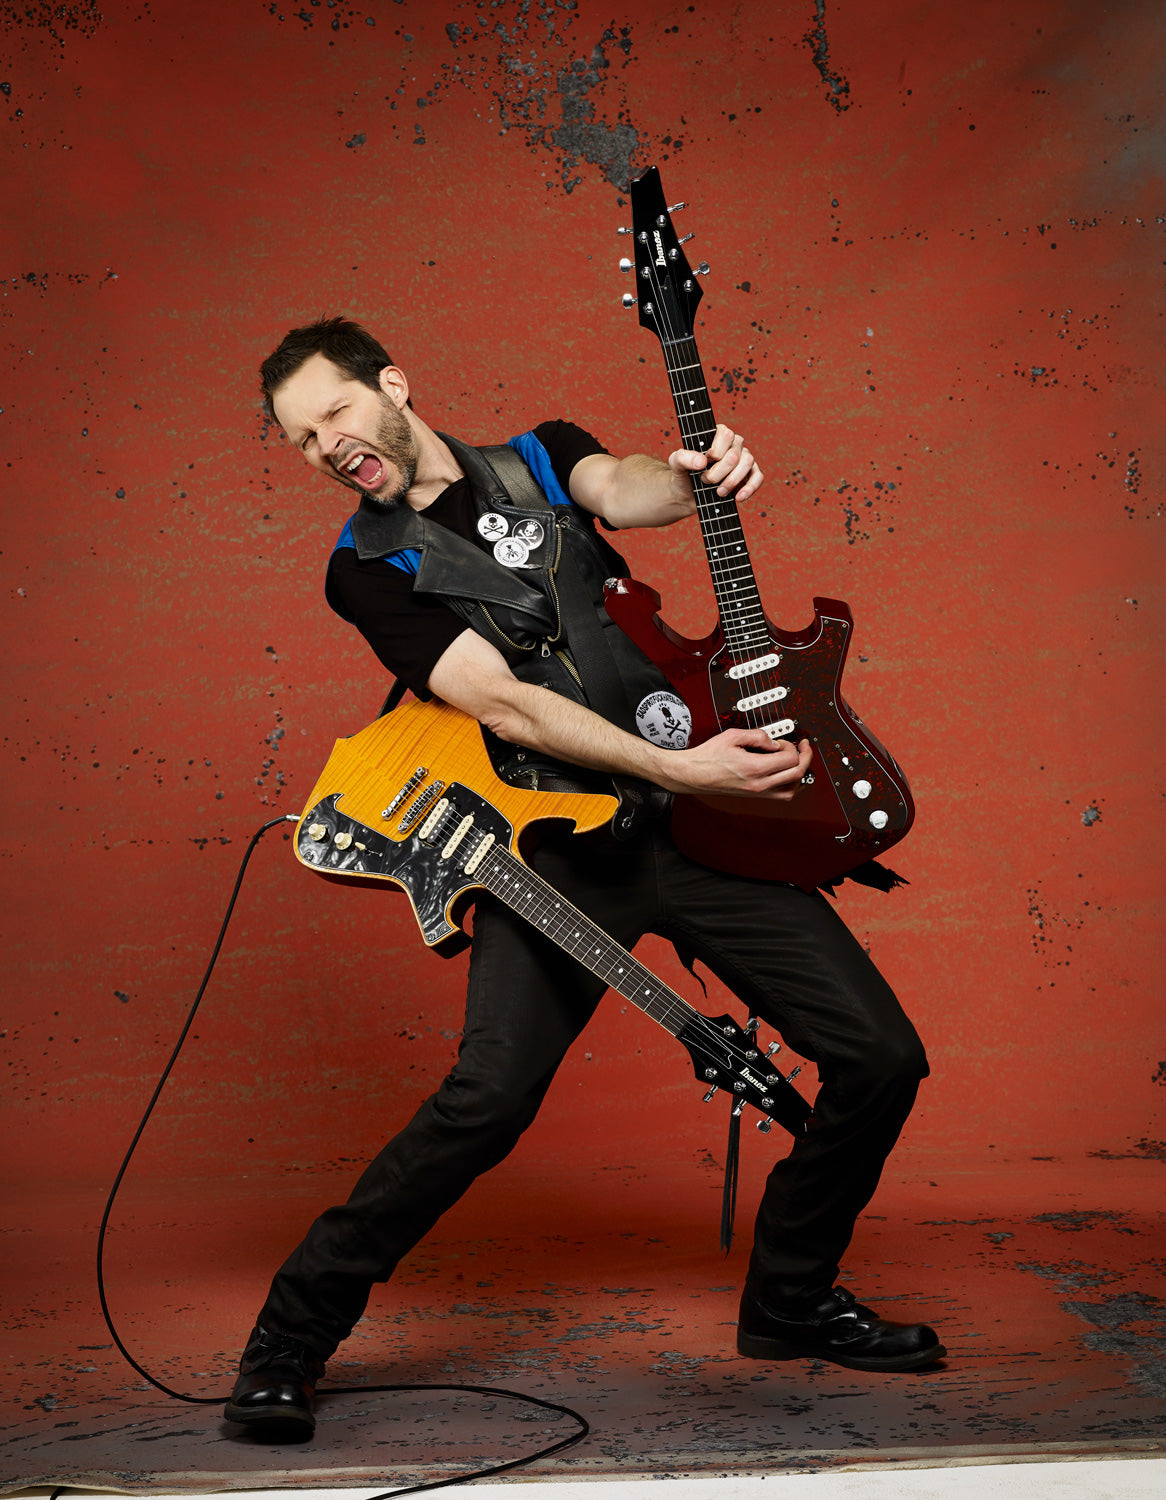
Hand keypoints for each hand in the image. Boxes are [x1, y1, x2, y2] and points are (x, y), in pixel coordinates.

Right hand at [657, 729, 811, 800]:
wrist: (694, 774)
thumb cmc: (708, 756)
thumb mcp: (733, 735)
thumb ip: (758, 735)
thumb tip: (774, 741)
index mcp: (755, 767)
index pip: (790, 758)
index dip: (792, 746)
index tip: (783, 741)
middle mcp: (759, 783)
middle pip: (797, 773)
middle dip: (805, 757)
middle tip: (803, 747)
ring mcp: (758, 792)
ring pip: (793, 789)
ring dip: (800, 774)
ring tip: (797, 761)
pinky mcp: (755, 795)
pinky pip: (782, 795)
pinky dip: (790, 785)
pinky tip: (787, 774)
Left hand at [668, 423, 763, 503]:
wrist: (687, 494)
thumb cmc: (683, 474)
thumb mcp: (675, 464)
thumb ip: (683, 457)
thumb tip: (701, 462)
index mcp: (717, 434)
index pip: (725, 435)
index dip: (715, 453)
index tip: (703, 465)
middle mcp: (733, 443)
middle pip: (734, 455)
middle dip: (718, 473)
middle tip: (705, 481)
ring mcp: (744, 458)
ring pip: (747, 464)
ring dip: (731, 482)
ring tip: (719, 492)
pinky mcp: (751, 474)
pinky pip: (758, 477)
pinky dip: (749, 489)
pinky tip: (738, 498)